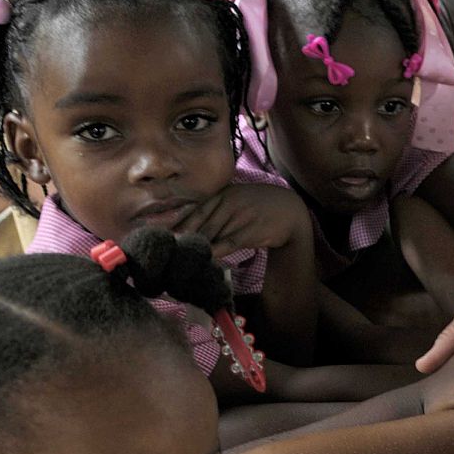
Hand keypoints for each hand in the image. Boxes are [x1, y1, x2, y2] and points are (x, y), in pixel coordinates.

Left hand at [175, 183, 309, 256]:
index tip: (163, 236)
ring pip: (211, 234)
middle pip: (200, 224)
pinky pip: (227, 243)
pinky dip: (214, 251)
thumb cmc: (258, 207)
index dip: (178, 225)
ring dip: (196, 247)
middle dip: (183, 239)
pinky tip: (203, 259)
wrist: (290, 211)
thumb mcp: (236, 201)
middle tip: (167, 251)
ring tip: (180, 259)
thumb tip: (189, 228)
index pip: (195, 211)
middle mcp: (229, 202)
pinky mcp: (250, 231)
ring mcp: (239, 216)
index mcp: (223, 194)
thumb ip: (215, 211)